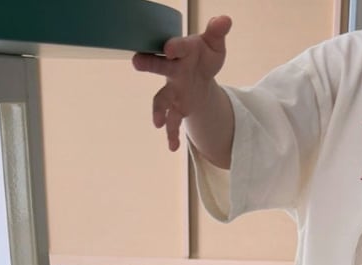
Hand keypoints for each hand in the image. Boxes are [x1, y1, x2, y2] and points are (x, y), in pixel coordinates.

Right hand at [132, 16, 232, 150]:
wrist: (200, 76)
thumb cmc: (204, 56)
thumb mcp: (214, 45)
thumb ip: (217, 32)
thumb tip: (225, 20)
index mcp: (183, 52)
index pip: (178, 47)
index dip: (174, 46)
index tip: (170, 47)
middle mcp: (173, 70)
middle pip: (160, 67)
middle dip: (149, 64)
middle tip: (136, 61)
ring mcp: (173, 90)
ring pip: (161, 98)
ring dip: (157, 110)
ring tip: (157, 123)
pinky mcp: (177, 107)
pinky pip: (173, 122)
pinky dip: (172, 134)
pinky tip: (173, 147)